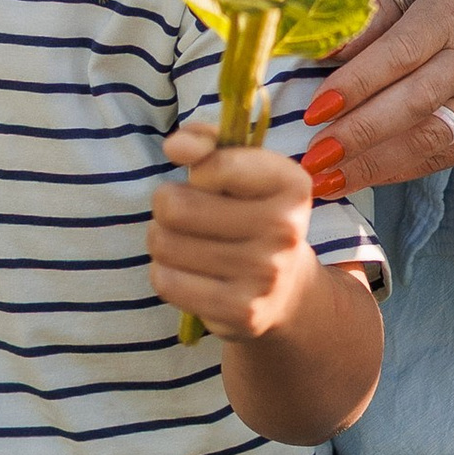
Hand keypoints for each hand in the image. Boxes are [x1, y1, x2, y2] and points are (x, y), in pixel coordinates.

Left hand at [148, 127, 320, 341]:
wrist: (286, 291)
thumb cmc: (251, 215)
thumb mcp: (241, 169)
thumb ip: (206, 141)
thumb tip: (175, 147)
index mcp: (291, 184)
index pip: (212, 166)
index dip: (195, 173)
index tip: (205, 182)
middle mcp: (285, 230)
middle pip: (175, 207)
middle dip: (166, 205)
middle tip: (182, 213)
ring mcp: (265, 275)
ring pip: (165, 245)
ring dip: (161, 239)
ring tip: (182, 241)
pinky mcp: (242, 313)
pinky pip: (167, 283)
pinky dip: (164, 273)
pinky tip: (186, 271)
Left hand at [298, 0, 453, 193]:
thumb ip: (383, 4)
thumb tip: (334, 41)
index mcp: (449, 16)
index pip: (393, 57)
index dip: (351, 86)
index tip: (313, 110)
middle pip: (406, 106)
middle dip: (355, 137)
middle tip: (312, 160)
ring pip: (427, 139)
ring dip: (375, 165)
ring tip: (331, 182)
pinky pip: (448, 154)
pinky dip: (408, 170)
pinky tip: (372, 179)